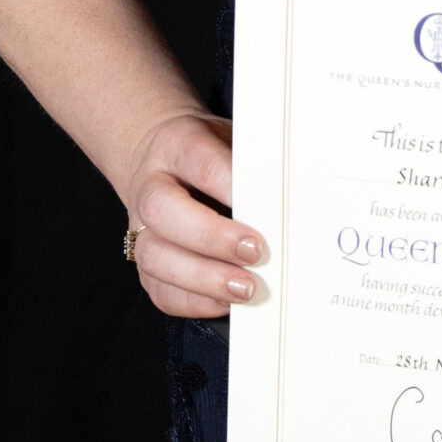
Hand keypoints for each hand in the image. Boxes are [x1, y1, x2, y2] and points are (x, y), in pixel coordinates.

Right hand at [123, 111, 268, 317]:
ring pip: (155, 257)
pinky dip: (195, 302)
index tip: (266, 206)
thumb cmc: (211, 154)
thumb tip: (299, 193)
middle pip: (163, 211)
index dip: (230, 187)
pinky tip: (226, 302)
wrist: (164, 161)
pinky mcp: (146, 264)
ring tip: (246, 288)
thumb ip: (257, 163)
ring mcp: (141, 229)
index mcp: (176, 146)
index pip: (200, 163)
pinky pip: (160, 291)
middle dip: (212, 236)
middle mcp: (150, 187)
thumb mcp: (233, 140)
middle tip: (255, 251)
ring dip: (204, 278)